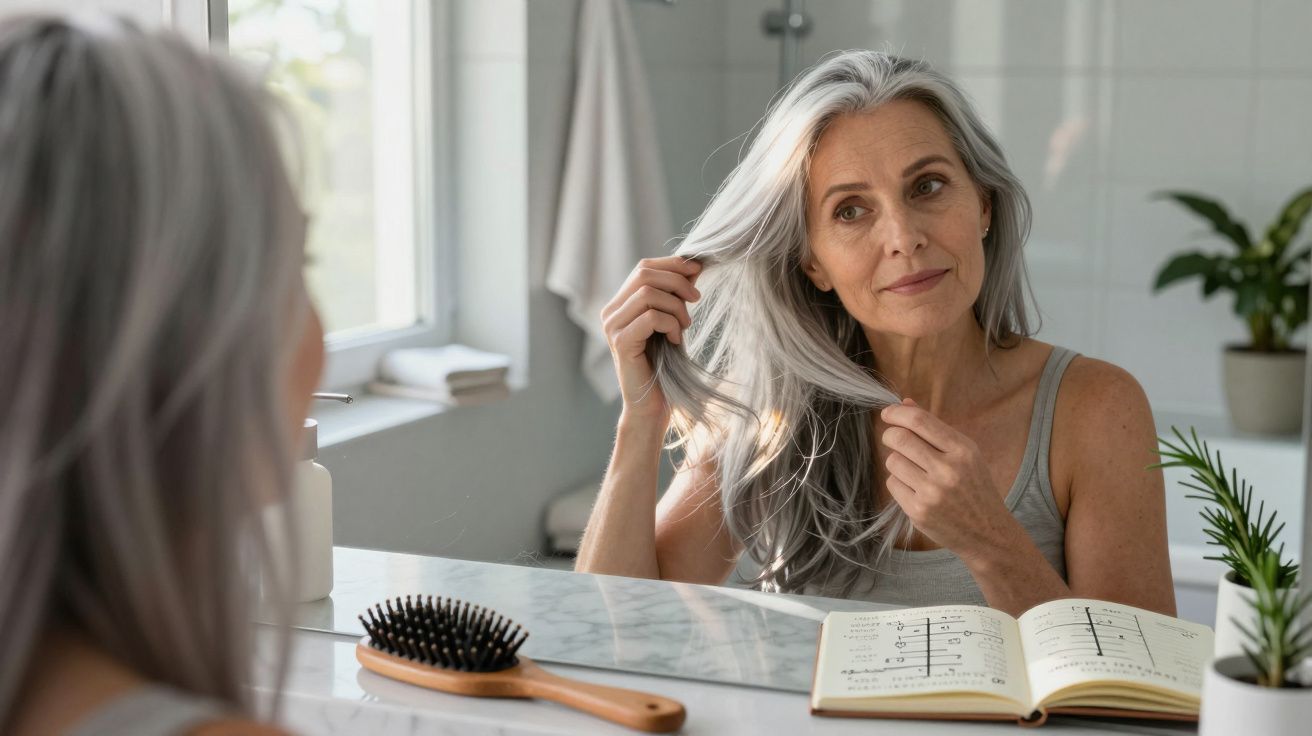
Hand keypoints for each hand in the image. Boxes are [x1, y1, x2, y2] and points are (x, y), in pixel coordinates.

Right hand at [600, 256, 701, 422]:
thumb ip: (676, 295)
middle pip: (644, 274)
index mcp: (620, 304)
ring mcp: (612, 327)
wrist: (652, 406)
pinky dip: (671, 324)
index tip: (697, 271)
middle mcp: (610, 312)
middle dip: (677, 282)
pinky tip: (675, 340)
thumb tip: (694, 265)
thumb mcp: (672, 321)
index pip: (643, 267)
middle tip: (696, 299)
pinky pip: (650, 317)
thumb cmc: (664, 365)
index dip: (672, 264)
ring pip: (649, 293)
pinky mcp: (620, 342)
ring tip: (685, 326)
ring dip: (676, 307)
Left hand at [878, 398, 1019, 562]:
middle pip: (899, 439)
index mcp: (963, 450)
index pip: (920, 421)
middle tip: (893, 439)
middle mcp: (948, 470)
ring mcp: (932, 492)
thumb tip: (904, 403)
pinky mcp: (919, 511)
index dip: (897, 413)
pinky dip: (898, 483)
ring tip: (913, 471)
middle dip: (890, 435)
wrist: (988, 532)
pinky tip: (915, 490)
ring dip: (896, 462)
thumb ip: (934, 428)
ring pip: (892, 462)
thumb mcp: (965, 454)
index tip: (888, 413)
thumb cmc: (974, 487)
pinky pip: (892, 484)